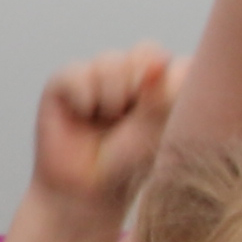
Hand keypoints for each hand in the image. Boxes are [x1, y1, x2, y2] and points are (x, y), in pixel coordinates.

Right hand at [29, 44, 174, 216]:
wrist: (86, 190)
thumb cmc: (129, 161)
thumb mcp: (156, 128)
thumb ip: (164, 92)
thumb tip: (156, 61)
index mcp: (163, 79)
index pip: (177, 60)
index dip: (171, 87)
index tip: (161, 120)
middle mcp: (130, 70)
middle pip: (146, 51)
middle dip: (140, 88)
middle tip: (129, 119)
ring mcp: (96, 72)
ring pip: (111, 61)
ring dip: (112, 98)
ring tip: (106, 120)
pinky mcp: (64, 80)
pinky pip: (79, 73)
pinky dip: (84, 99)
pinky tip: (82, 115)